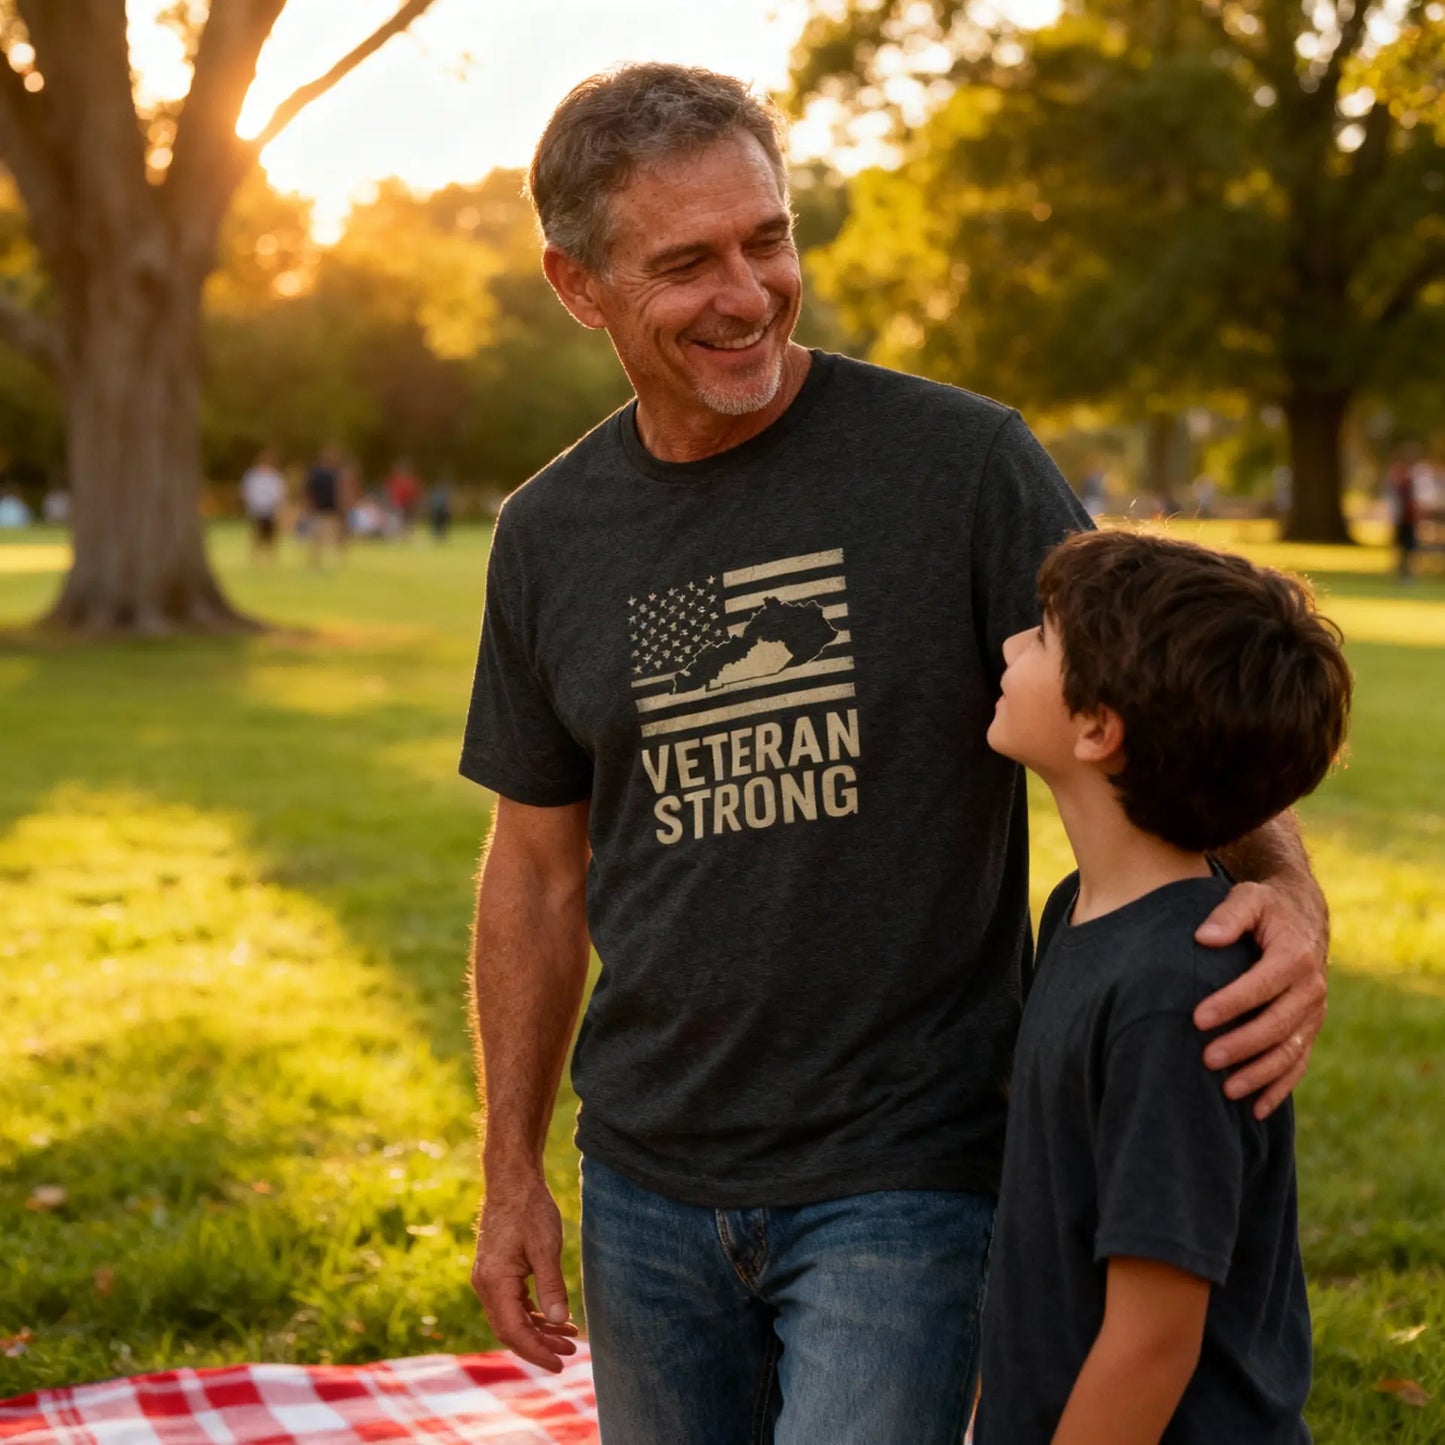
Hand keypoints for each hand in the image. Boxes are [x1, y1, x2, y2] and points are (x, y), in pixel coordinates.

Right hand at [470, 1175, 578, 1372]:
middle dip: (540, 1344)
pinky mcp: (496, 1272)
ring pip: (513, 1317)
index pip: (514, 1330)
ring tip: (570, 1336)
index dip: (537, 1351)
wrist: (512, 1180)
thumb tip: (559, 1322)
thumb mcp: (545, 1247)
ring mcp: (489, 1279)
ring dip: (539, 1330)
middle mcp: (486, 1285)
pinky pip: (513, 1303)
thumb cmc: (529, 1209)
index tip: (560, 1363)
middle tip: (571, 1351)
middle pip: (511, 1329)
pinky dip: (534, 1313)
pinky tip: (555, 1317)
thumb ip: (551, 1286)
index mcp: (494, 1282)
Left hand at [1193, 878, 1327, 1119]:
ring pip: (1289, 1051)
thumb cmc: (1266, 908)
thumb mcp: (1248, 898)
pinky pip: (1298, 1063)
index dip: (1231, 1003)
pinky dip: (1279, 1088)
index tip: (1197, 1018)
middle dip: (1242, 1045)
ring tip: (1225, 1091)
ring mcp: (1313, 1012)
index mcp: (1294, 956)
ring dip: (1259, 1073)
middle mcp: (1311, 988)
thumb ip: (1229, 914)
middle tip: (1206, 1059)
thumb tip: (1204, 937)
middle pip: (1277, 1025)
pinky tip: (1255, 1109)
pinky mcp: (1310, 1028)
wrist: (1303, 918)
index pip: (1261, 985)